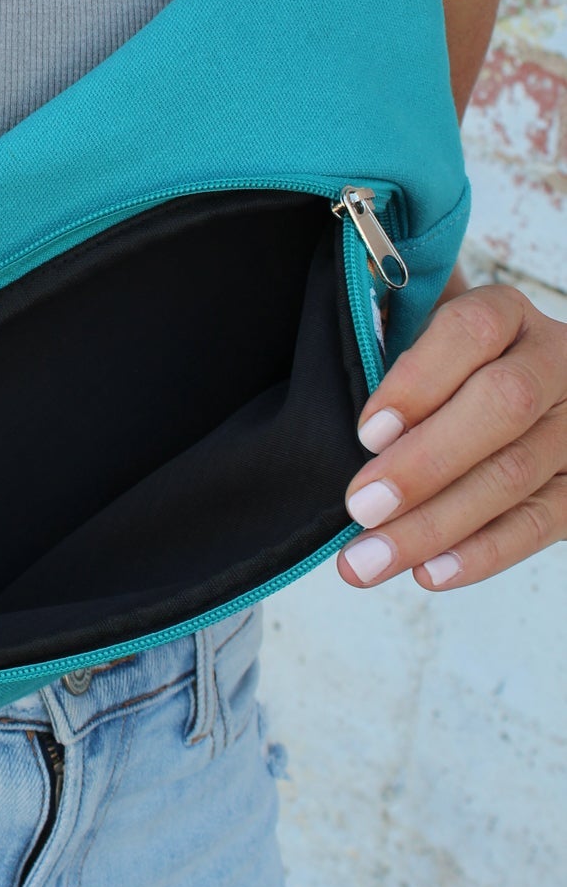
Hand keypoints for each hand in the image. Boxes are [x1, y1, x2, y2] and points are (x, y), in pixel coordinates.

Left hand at [337, 284, 566, 589]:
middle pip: (503, 405)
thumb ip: (385, 351)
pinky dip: (483, 554)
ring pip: (515, 475)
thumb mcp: (415, 338)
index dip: (419, 380)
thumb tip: (342, 403)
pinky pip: (542, 523)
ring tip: (369, 560)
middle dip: (425, 464)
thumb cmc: (440, 372)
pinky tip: (429, 572)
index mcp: (506, 314)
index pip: (472, 330)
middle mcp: (553, 362)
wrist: (510, 395)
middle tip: (361, 508)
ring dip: (436, 525)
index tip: (367, 432)